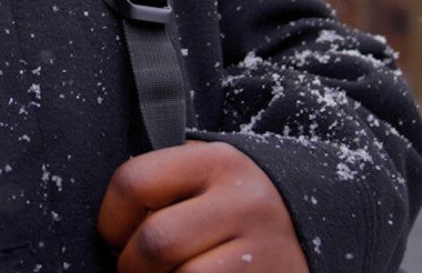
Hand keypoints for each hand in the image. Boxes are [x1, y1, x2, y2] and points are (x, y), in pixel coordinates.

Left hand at [97, 139, 307, 271]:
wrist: (311, 232)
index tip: (116, 237)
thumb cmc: (239, 212)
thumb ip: (167, 187)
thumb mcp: (210, 182)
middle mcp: (243, 199)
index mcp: (217, 160)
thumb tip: (110, 225)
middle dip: (132, 267)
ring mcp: (259, 246)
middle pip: (154, 241)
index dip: (110, 219)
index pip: (133, 181)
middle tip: (137, 270)